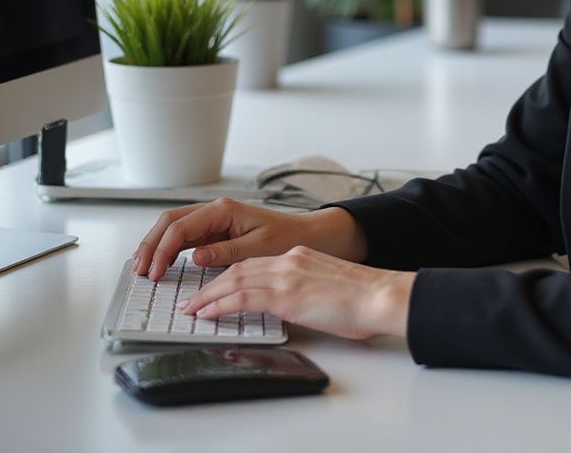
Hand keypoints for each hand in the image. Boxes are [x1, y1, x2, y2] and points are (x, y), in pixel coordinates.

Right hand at [132, 199, 365, 280]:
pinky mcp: (216, 232)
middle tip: (138, 270)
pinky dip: (169, 248)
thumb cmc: (286, 238)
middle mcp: (216, 211)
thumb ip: (226, 251)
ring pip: (174, 227)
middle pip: (170, 221)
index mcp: (224, 210)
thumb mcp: (258, 247)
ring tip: (142, 267)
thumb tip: (196, 257)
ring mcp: (214, 220)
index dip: (163, 249)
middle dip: (151, 244)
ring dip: (156, 245)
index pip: (181, 226)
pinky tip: (160, 263)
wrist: (306, 235)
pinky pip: (185, 237)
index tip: (154, 272)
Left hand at [177, 246, 414, 339]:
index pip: (256, 264)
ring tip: (192, 309)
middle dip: (213, 285)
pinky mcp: (286, 294)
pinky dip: (220, 305)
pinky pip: (243, 297)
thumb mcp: (328, 286)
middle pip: (240, 269)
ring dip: (208, 296)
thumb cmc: (363, 298)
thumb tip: (296, 307)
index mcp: (300, 257)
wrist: (379, 295)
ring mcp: (287, 275)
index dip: (231, 277)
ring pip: (235, 281)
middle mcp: (290, 260)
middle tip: (194, 300)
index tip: (216, 289)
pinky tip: (206, 314)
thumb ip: (306, 290)